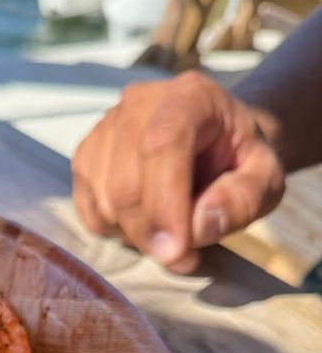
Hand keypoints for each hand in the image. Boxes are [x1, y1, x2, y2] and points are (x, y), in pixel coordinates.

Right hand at [71, 71, 284, 272]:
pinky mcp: (85, 156)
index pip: (162, 143)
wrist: (215, 141)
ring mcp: (104, 128)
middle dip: (151, 234)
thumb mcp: (266, 181)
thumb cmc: (240, 161)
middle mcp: (138, 103)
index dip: (164, 204)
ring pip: (104, 201)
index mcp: (190, 96)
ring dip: (135, 234)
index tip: (175, 252)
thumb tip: (199, 225)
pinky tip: (143, 220)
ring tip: (169, 229)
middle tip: (184, 256)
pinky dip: (114, 229)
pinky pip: (89, 209)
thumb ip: (243, 199)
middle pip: (125, 184)